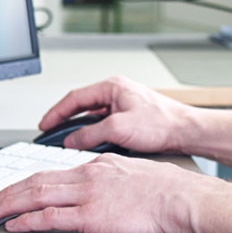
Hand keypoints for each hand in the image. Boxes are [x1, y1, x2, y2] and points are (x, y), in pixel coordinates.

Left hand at [0, 154, 231, 232]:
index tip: (14, 187)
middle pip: (37, 180)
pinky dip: (28, 221)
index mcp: (98, 166)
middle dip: (9, 190)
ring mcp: (88, 195)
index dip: (28, 180)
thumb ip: (111, 180)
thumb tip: (102, 190)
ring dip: (10, 203)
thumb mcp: (134, 174)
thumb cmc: (169, 191)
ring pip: (37, 195)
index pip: (53, 171)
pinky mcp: (91, 217)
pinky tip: (16, 225)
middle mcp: (88, 176)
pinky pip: (50, 218)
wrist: (184, 200)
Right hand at [40, 76, 197, 153]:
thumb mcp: (119, 129)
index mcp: (112, 87)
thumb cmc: (162, 123)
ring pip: (92, 117)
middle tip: (50, 133)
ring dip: (79, 129)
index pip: (74, 98)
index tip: (44, 125)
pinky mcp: (129, 118)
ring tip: (67, 141)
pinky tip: (89, 145)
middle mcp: (116, 93)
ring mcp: (123, 105)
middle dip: (64, 121)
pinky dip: (93, 134)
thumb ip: (90, 134)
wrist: (187, 132)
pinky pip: (103, 125)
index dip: (56, 113)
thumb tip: (71, 141)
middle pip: (81, 106)